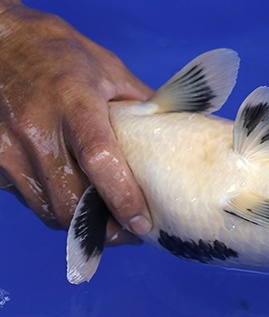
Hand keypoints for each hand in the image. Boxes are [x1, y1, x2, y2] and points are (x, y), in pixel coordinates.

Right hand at [0, 3, 152, 243]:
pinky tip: (73, 202)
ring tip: (106, 224)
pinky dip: (53, 208)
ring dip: (78, 225)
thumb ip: (141, 106)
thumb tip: (176, 135)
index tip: (142, 223)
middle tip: (129, 233)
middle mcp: (36, 128)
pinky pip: (28, 199)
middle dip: (103, 227)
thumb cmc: (61, 55)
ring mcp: (8, 147)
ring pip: (46, 208)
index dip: (122, 197)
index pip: (99, 159)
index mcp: (73, 102)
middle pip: (69, 198)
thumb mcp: (109, 70)